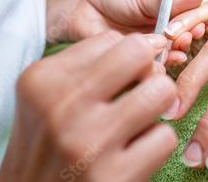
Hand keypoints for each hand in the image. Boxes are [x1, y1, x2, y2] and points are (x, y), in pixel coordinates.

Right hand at [0, 32, 177, 181]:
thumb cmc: (45, 145)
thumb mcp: (44, 97)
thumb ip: (84, 67)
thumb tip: (147, 45)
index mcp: (43, 80)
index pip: (110, 40)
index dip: (126, 56)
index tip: (126, 75)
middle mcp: (63, 106)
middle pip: (138, 53)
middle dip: (149, 68)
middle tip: (144, 88)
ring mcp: (89, 142)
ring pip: (161, 91)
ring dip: (158, 106)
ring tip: (142, 119)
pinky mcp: (114, 176)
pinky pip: (165, 137)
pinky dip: (155, 144)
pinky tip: (136, 152)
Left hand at [45, 0, 204, 64]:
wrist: (77, 10)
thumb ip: (171, 2)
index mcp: (164, 16)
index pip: (187, 22)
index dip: (195, 24)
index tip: (201, 24)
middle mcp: (159, 36)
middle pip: (182, 42)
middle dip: (188, 39)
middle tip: (189, 36)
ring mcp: (147, 53)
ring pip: (170, 57)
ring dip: (178, 53)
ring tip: (179, 46)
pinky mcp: (134, 67)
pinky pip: (152, 69)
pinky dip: (163, 66)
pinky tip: (169, 60)